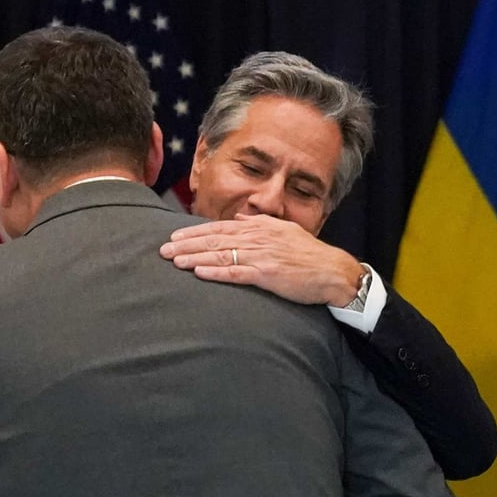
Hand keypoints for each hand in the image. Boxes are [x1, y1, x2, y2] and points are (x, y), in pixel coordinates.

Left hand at [160, 213, 363, 305]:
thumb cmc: (309, 254)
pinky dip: (216, 272)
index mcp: (259, 228)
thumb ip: (260, 225)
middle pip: (214, 240)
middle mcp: (257, 238)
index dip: (194, 232)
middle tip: (163, 250)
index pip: (220, 228)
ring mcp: (261, 256)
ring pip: (220, 255)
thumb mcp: (284, 231)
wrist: (332, 271)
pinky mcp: (267, 274)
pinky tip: (199, 273)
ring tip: (174, 262)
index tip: (174, 237)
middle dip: (186, 245)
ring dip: (194, 258)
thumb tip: (240, 221)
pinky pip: (236, 273)